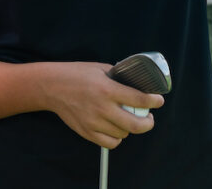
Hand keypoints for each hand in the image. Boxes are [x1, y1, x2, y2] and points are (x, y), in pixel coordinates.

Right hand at [41, 62, 164, 148]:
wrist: (52, 86)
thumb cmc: (77, 74)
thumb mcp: (100, 68)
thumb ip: (118, 77)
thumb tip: (136, 84)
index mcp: (107, 89)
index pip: (139, 100)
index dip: (153, 101)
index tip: (158, 101)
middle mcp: (102, 107)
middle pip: (135, 124)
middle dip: (148, 123)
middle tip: (149, 118)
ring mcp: (94, 122)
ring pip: (123, 134)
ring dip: (129, 128)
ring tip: (127, 120)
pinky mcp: (86, 132)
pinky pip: (109, 143)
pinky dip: (116, 138)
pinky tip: (116, 129)